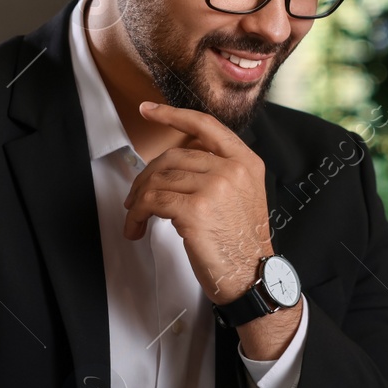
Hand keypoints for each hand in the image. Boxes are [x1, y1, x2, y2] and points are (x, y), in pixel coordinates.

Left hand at [122, 101, 271, 303]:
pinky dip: (137, 215)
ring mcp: (214, 187)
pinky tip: (137, 227)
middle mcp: (232, 169)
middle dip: (146, 176)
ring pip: (159, 180)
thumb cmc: (242, 244)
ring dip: (138, 200)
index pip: (205, 125)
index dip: (172, 114)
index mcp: (245, 162)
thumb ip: (217, 172)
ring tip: (136, 218)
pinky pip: (152, 202)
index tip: (148, 109)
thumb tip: (174, 165)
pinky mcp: (195, 210)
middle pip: (173, 156)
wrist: (252, 278)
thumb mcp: (242, 196)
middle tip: (135, 197)